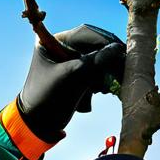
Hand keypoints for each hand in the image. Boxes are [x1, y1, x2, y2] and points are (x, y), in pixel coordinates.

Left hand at [17, 24, 126, 142]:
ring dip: (105, 70)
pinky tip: (100, 90)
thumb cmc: (48, 98)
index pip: (85, 33)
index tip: (121, 51)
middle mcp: (61, 47)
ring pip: (96, 59)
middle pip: (93, 45)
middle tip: (121, 67)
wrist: (38, 126)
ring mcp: (69, 62)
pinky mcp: (76, 76)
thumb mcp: (72, 76)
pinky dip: (101, 79)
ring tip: (106, 84)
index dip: (105, 41)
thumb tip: (119, 49)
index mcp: (52, 41)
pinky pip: (95, 71)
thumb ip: (96, 61)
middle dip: (106, 58)